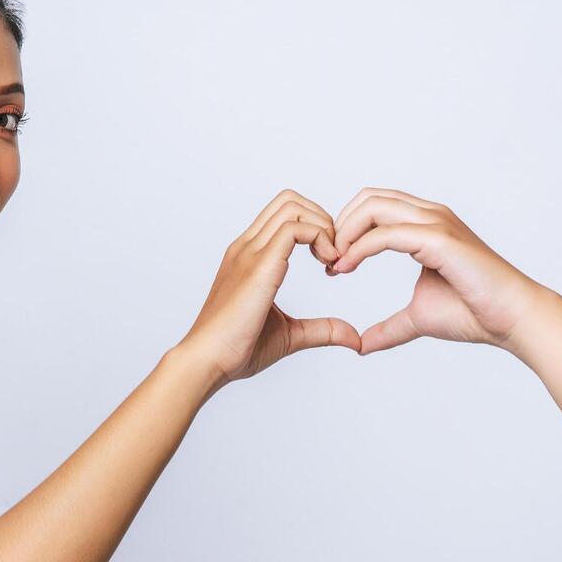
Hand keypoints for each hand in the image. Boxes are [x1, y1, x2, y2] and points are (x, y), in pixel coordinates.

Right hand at [174, 190, 360, 383]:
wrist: (207, 361)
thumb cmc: (237, 349)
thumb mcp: (290, 335)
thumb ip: (322, 330)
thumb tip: (354, 338)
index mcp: (250, 256)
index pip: (283, 214)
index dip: (315, 227)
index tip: (329, 262)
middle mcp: (247, 247)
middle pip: (289, 200)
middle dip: (322, 219)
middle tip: (335, 256)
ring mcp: (250, 252)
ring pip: (292, 206)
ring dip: (323, 226)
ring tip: (331, 261)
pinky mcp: (259, 266)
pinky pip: (294, 229)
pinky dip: (320, 238)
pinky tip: (328, 266)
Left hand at [325, 187, 546, 354]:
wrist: (511, 319)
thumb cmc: (475, 313)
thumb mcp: (417, 318)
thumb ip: (389, 327)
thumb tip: (361, 344)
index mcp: (425, 225)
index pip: (374, 206)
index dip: (346, 229)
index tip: (332, 264)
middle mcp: (430, 215)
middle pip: (368, 198)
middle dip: (339, 225)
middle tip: (326, 261)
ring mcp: (436, 223)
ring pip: (374, 207)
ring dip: (345, 232)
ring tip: (334, 264)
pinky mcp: (438, 239)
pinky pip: (386, 233)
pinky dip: (360, 248)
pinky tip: (347, 267)